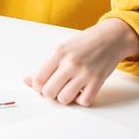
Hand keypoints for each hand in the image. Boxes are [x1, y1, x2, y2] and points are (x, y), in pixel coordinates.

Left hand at [24, 18, 138, 106]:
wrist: (112, 37)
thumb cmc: (86, 43)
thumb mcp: (63, 49)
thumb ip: (46, 66)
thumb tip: (26, 81)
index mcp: (59, 53)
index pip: (38, 79)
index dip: (38, 87)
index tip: (44, 85)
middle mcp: (71, 62)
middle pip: (49, 92)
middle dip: (52, 93)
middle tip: (58, 87)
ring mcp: (85, 72)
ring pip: (64, 99)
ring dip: (67, 97)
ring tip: (71, 88)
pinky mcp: (98, 81)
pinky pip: (84, 101)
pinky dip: (82, 99)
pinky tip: (83, 90)